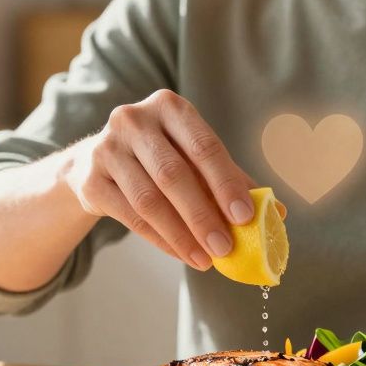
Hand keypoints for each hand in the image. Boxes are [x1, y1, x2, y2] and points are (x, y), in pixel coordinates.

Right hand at [65, 89, 256, 270]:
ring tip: (206, 259)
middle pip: (174, 174)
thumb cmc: (159, 157)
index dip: (226, 182)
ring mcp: (106, 148)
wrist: (95, 163)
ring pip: (150, 199)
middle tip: (226, 247)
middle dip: (204, 215)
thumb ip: (230, 179)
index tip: (245, 217)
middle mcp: (133, 120)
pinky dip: (160, 239)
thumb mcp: (193, 158)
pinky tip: (182, 254)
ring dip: (182, 234)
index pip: (204, 146)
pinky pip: (130, 216)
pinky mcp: (90, 178)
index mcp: (169, 106)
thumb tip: (276, 211)